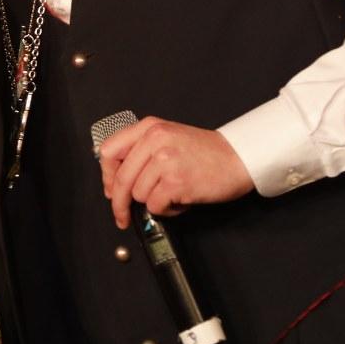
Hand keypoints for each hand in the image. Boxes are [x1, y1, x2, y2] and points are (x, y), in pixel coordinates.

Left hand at [98, 116, 252, 225]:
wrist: (238, 157)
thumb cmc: (205, 152)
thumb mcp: (168, 138)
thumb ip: (141, 151)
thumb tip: (114, 181)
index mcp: (148, 127)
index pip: (109, 151)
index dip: (106, 176)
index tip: (110, 190)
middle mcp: (154, 139)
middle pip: (120, 179)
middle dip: (119, 203)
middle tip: (122, 216)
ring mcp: (165, 160)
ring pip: (138, 194)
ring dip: (154, 202)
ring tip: (173, 193)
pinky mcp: (176, 181)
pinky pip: (155, 206)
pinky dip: (167, 210)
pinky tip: (181, 199)